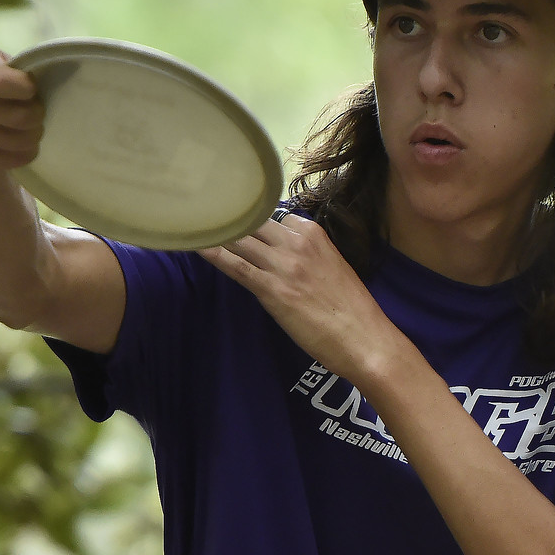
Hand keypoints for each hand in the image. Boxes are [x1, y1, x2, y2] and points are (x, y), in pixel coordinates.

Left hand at [199, 216, 406, 383]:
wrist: (365, 339)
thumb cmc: (353, 311)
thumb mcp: (334, 269)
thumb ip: (308, 256)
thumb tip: (285, 257)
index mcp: (314, 235)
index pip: (274, 216)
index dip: (254, 223)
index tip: (238, 224)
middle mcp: (297, 243)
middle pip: (251, 222)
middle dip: (228, 219)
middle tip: (202, 215)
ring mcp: (284, 265)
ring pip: (240, 240)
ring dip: (215, 233)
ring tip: (190, 225)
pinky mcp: (273, 290)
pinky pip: (236, 266)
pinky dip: (214, 254)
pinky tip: (195, 246)